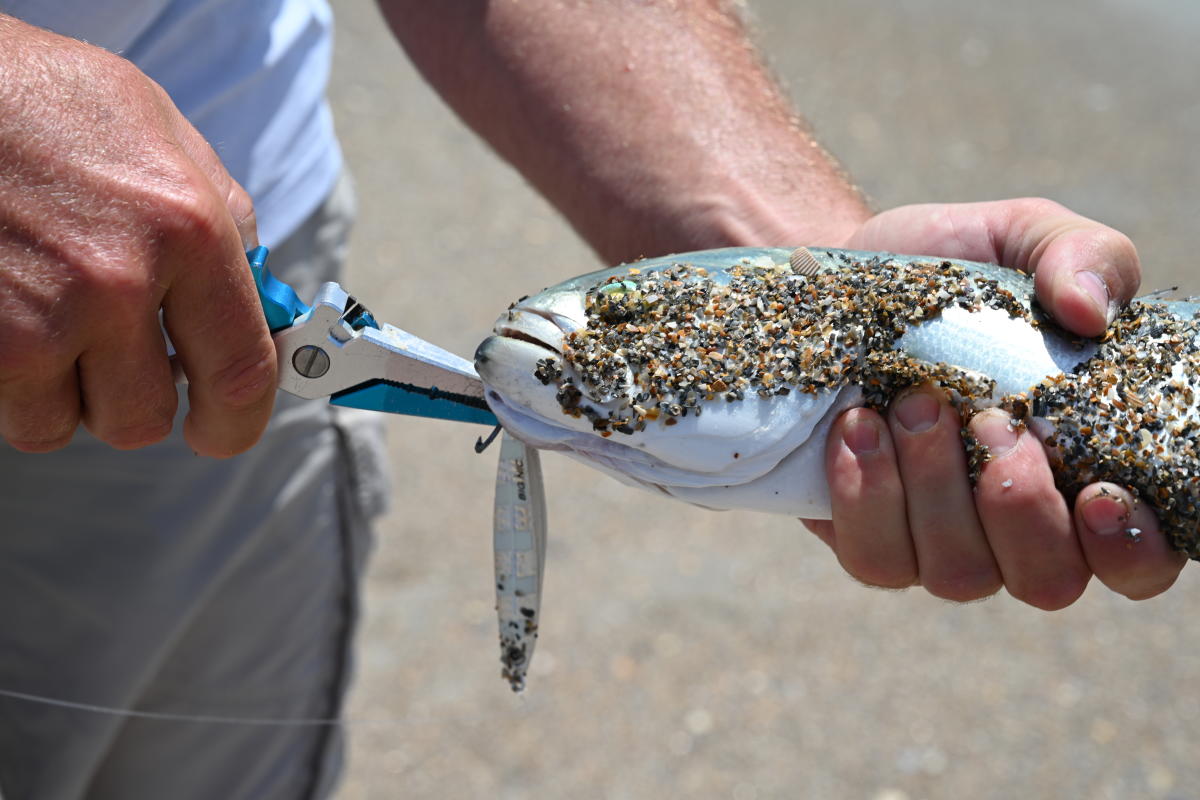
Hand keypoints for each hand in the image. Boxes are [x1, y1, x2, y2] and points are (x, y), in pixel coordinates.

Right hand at [0, 15, 275, 455]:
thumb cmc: (40, 98)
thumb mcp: (157, 129)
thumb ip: (220, 214)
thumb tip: (257, 291)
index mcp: (187, 229)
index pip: (240, 372)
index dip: (237, 422)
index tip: (222, 430)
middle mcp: (117, 283)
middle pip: (143, 418)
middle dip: (130, 396)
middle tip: (109, 350)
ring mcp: (34, 319)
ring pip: (65, 424)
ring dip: (61, 390)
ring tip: (45, 315)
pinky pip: (7, 408)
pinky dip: (8, 381)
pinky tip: (5, 314)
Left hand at [803, 199, 1186, 607]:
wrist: (840, 283)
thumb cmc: (951, 271)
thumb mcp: (1022, 236)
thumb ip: (1082, 254)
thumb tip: (1090, 310)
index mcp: (1086, 470)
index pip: (1139, 557)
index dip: (1131, 545)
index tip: (1100, 490)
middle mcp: (1019, 528)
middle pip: (1047, 581)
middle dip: (1018, 506)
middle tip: (990, 420)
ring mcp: (939, 542)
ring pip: (958, 575)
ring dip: (936, 491)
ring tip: (914, 405)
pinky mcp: (867, 538)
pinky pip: (875, 558)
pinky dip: (866, 495)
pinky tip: (857, 427)